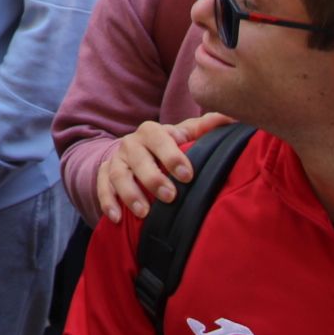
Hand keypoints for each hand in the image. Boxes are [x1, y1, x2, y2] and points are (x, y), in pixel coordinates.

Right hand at [95, 112, 236, 223]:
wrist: (137, 151)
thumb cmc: (169, 146)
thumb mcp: (186, 134)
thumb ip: (206, 128)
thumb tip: (231, 117)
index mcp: (152, 131)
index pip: (159, 139)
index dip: (172, 156)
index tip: (187, 175)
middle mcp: (131, 144)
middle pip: (137, 158)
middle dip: (152, 178)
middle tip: (169, 197)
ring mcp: (116, 160)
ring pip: (117, 174)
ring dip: (129, 193)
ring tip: (143, 212)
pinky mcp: (104, 176)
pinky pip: (102, 188)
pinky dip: (108, 202)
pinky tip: (117, 218)